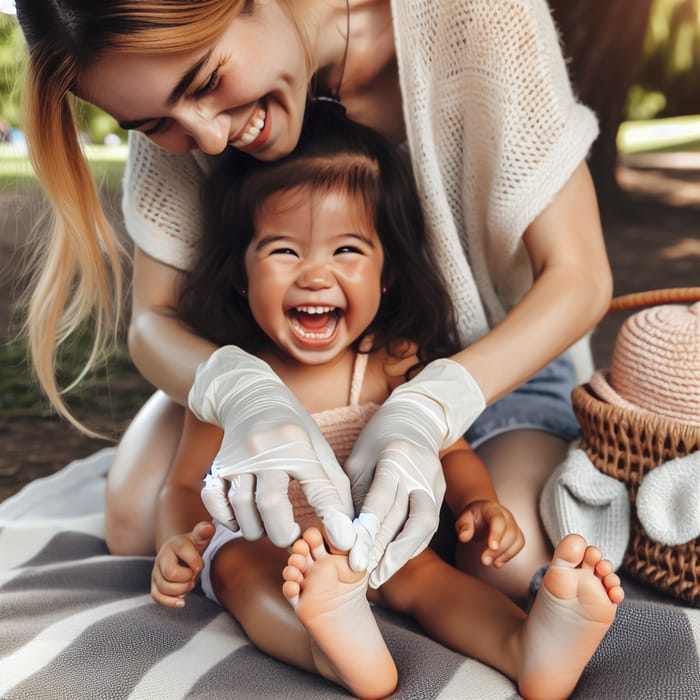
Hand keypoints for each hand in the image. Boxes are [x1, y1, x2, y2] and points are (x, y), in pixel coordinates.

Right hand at [151, 521, 214, 607]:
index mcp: (174, 544)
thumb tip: (208, 528)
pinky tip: (182, 601)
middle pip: (170, 573)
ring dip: (181, 590)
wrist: (180, 552)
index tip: (200, 565)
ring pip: (164, 587)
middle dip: (187, 578)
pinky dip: (170, 602)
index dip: (196, 562)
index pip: (182, 552)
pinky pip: (157, 597)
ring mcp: (156, 572)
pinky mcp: (155, 584)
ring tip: (189, 584)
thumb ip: (204, 532)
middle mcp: (162, 557)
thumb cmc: (192, 545)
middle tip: (193, 576)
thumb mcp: (200, 537)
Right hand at [190, 346, 355, 549]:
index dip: (332, 517)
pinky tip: (244, 517)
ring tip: (270, 524)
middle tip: (293, 536)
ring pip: (241, 509)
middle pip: (270, 505)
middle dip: (284, 533)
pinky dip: (229, 520)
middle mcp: (265, 450)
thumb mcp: (319, 449)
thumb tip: (346, 529)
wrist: (252, 398)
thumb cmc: (293, 431)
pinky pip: (215, 504)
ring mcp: (236, 458)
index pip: (318, 487)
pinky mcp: (216, 466)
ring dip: (257, 529)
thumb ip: (333, 487)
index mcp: (298, 445)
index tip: (342, 541)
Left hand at [345, 359, 484, 587]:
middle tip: (366, 576)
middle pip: (407, 518)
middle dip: (386, 551)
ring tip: (380, 575)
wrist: (414, 418)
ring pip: (425, 525)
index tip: (355, 560)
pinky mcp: (442, 490)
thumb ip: (356, 495)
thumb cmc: (376, 440)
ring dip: (403, 554)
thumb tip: (348, 536)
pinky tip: (394, 559)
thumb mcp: (358, 461)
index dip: (369, 533)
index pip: (382, 501)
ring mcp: (436, 481)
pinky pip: (429, 523)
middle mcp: (420, 471)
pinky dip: (411, 544)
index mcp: (395, 457)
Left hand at [456, 500, 523, 566]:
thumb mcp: (464, 518)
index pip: (498, 520)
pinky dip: (510, 555)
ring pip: (517, 539)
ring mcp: (513, 524)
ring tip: (493, 563)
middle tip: (485, 561)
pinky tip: (498, 562)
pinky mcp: (516, 533)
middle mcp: (506, 515)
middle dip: (500, 549)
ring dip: (506, 554)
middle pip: (510, 532)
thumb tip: (463, 538)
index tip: (492, 547)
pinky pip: (519, 544)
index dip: (497, 534)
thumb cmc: (474, 516)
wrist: (481, 512)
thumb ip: (464, 526)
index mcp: (492, 509)